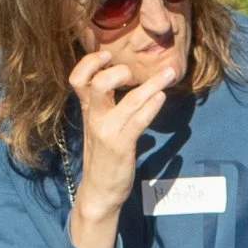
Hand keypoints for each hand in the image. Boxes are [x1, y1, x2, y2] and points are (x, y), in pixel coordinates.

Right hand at [64, 49, 178, 243]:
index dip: (89, 63)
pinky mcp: (121, 146)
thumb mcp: (100, 128)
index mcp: (88, 111)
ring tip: (169, 74)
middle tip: (135, 71)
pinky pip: (137, 122)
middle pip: (98, 84)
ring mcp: (107, 132)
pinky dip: (151, 107)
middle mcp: (94, 118)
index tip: (107, 55)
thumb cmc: (103, 158)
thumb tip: (134, 90)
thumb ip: (109, 108)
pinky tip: (161, 98)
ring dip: (151, 84)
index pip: (77, 78)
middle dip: (119, 72)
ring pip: (127, 100)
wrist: (99, 191)